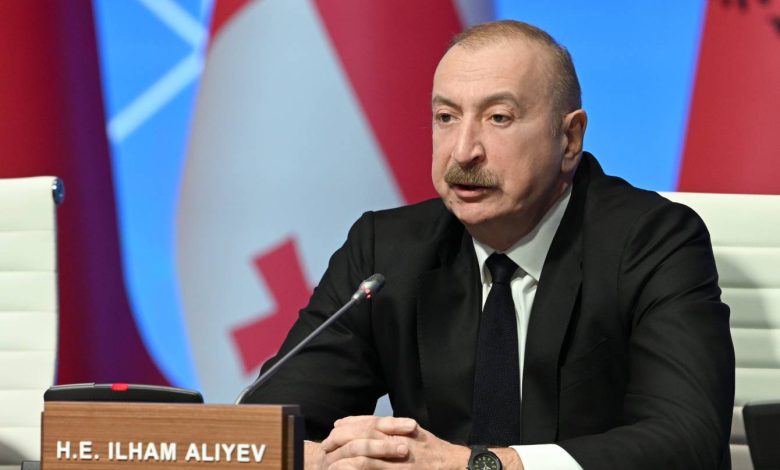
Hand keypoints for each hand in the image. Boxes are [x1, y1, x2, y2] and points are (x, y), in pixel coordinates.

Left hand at [317, 415, 468, 468]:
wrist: (452, 465)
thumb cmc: (431, 450)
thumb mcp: (413, 433)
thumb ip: (392, 428)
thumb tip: (368, 424)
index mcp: (399, 429)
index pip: (368, 422)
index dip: (349, 425)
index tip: (335, 428)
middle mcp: (397, 442)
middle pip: (362, 436)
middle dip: (341, 440)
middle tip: (326, 446)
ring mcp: (398, 462)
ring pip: (365, 458)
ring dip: (345, 460)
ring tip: (331, 463)